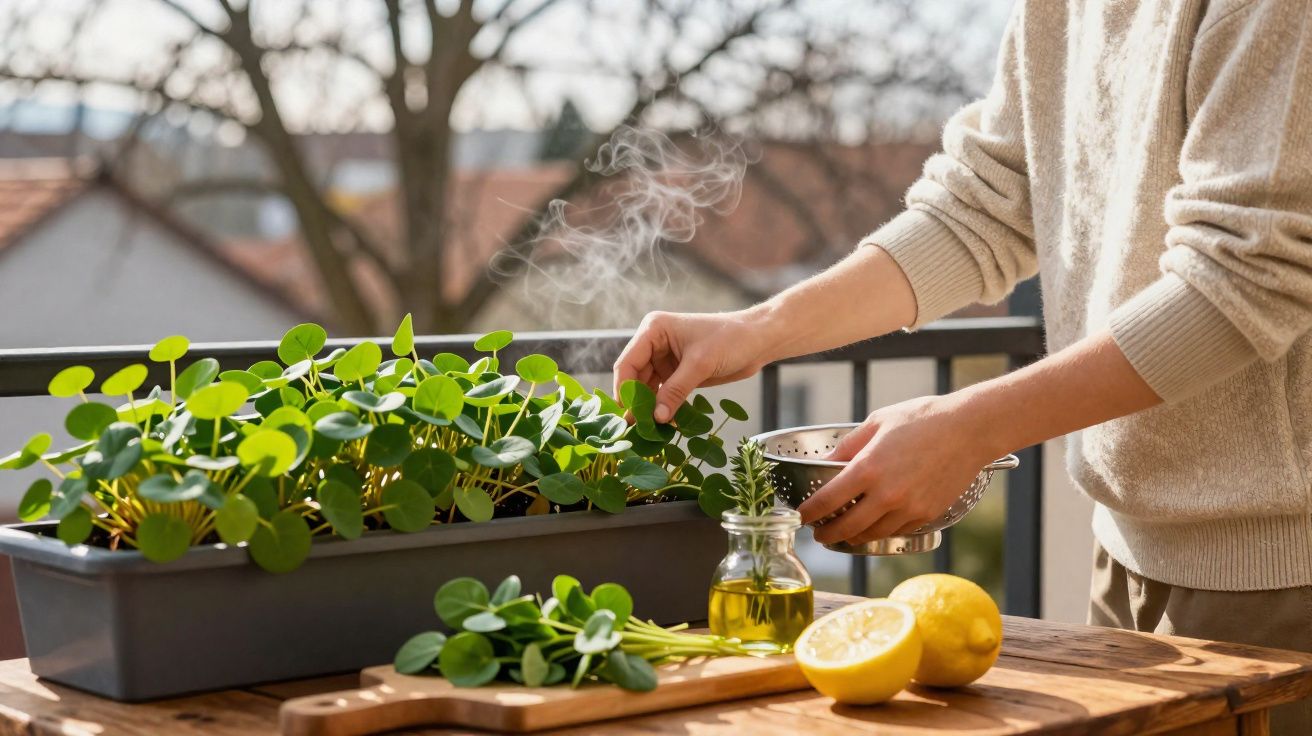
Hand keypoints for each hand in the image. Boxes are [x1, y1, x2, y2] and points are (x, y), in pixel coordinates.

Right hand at [614, 309, 777, 422]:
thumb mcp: (700, 364)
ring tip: (647, 431)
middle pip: (635, 377)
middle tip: (634, 428)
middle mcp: (654, 343)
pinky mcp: (678, 373)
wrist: (758, 340)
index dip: (624, 389)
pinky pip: (664, 393)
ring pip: (648, 388)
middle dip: (636, 402)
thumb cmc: (730, 339)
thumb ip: (675, 391)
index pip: (628, 362)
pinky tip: (664, 425)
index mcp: (654, 330)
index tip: (626, 413)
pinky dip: (663, 408)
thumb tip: (656, 418)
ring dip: (649, 407)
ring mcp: (665, 359)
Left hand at [798, 394, 998, 545]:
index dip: (808, 513)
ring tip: (843, 534)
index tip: (800, 517)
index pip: (826, 501)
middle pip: (845, 528)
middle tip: (819, 534)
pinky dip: (880, 531)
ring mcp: (908, 508)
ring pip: (870, 534)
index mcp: (868, 468)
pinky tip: (874, 525)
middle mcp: (886, 494)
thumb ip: (848, 446)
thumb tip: (826, 463)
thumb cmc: (922, 418)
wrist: (970, 430)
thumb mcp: (877, 422)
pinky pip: (896, 530)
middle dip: (827, 534)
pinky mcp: (927, 515)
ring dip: (852, 537)